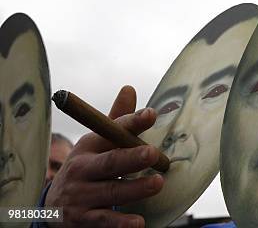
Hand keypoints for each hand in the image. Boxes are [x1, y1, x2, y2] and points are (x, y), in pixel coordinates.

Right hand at [45, 86, 163, 227]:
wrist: (55, 206)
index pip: (112, 131)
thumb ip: (117, 120)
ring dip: (135, 188)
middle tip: (153, 154)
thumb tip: (129, 88)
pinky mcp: (81, 220)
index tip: (151, 114)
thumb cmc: (89, 167)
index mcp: (90, 145)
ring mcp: (80, 195)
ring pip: (110, 191)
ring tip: (157, 183)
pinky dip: (120, 223)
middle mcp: (82, 169)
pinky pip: (103, 221)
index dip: (131, 122)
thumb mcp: (98, 143)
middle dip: (131, 158)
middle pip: (110, 162)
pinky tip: (138, 222)